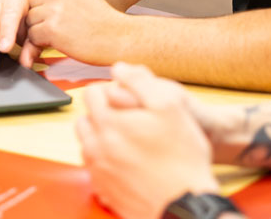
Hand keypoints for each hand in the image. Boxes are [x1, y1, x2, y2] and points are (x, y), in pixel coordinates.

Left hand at [25, 0, 125, 65]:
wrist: (117, 37)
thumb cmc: (100, 17)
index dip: (46, 3)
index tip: (63, 11)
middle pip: (31, 4)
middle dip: (41, 17)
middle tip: (63, 25)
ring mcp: (53, 9)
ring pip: (30, 21)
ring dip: (41, 30)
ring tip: (63, 33)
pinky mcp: (51, 29)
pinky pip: (33, 36)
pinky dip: (43, 43)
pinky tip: (61, 41)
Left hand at [77, 63, 222, 218]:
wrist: (186, 203)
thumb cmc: (182, 156)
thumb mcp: (169, 106)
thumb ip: (140, 82)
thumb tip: (118, 68)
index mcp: (108, 124)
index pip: (91, 94)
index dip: (109, 90)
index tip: (127, 99)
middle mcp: (97, 148)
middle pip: (85, 119)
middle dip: (101, 114)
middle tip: (128, 120)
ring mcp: (98, 171)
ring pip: (87, 144)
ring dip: (101, 138)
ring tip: (128, 141)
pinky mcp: (104, 190)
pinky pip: (94, 168)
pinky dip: (104, 160)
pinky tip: (127, 161)